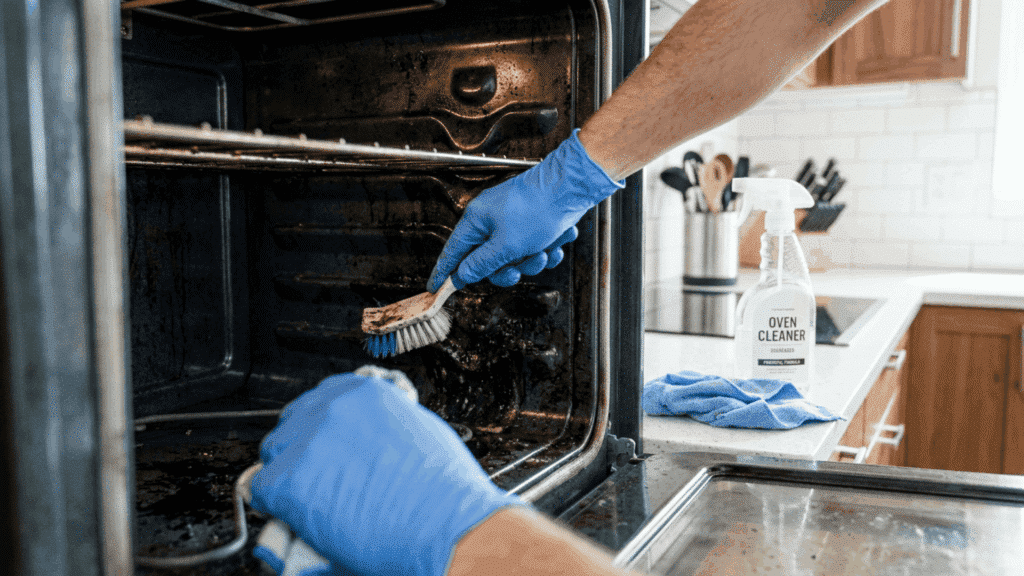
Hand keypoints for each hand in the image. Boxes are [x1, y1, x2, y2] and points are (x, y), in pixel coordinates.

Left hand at [250, 373, 525, 575]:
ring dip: (287, 476)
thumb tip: (367, 439)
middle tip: (319, 478)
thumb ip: (383, 424)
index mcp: (364, 391)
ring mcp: (308, 442)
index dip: (321, 428)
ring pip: (273, 456)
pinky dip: (275, 507)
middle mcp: (332, 408)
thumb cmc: (444, 489)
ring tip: (314, 501)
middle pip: (292, 424)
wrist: (444, 524)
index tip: (323, 445)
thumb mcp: (419, 431)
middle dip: (301, 450)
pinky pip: (261, 490)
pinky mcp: (290, 480)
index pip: (322, 399)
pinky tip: (298, 516)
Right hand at [427, 129, 622, 291]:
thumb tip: (463, 275)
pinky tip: (559, 240)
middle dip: (510, 269)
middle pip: (489, 260)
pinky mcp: (532, 220)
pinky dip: (547, 248)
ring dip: (534, 259)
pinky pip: (533, 246)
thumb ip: (482, 264)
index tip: (435, 288)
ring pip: (515, 256)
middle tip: (521, 270)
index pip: (453, 251)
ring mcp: (513, 219)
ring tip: (548, 250)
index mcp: (477, 219)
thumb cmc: (538, 209)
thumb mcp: (507, 246)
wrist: (572, 187)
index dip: (444, 272)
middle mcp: (492, 218)